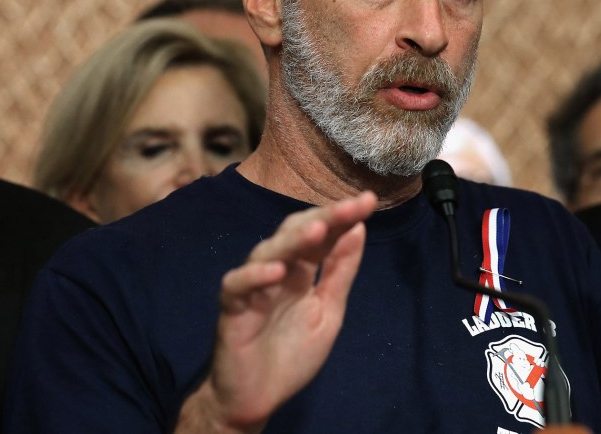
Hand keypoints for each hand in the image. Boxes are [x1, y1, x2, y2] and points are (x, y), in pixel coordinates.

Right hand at [177, 191, 377, 432]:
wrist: (256, 399)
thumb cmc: (290, 355)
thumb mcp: (328, 312)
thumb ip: (340, 273)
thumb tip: (359, 229)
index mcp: (302, 271)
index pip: (323, 234)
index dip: (343, 217)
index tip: (369, 201)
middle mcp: (277, 271)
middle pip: (296, 233)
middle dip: (325, 218)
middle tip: (351, 207)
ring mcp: (253, 287)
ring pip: (268, 250)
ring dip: (293, 240)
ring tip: (318, 230)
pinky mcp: (231, 309)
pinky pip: (238, 285)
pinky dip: (255, 275)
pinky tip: (278, 272)